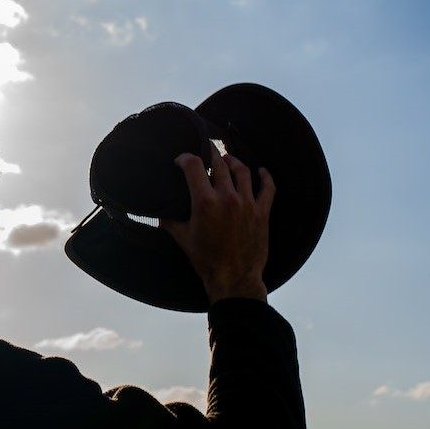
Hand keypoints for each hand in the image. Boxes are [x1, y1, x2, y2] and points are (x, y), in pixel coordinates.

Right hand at [159, 144, 274, 303]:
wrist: (234, 278)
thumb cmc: (206, 260)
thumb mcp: (183, 239)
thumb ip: (170, 222)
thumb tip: (161, 214)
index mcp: (205, 202)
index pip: (194, 166)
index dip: (185, 157)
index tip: (181, 159)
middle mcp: (227, 197)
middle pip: (219, 164)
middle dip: (210, 153)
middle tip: (205, 150)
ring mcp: (247, 203)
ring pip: (242, 171)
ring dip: (233, 161)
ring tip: (227, 159)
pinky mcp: (262, 212)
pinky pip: (268, 188)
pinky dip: (265, 176)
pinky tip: (262, 171)